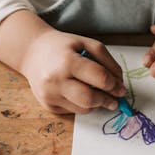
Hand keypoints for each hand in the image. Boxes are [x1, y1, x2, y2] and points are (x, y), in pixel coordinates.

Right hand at [0, 11, 125, 113]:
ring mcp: (50, 95)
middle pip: (91, 99)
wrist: (32, 52)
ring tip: (98, 93)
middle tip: (116, 99)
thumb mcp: (86, 43)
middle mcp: (56, 80)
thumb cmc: (62, 47)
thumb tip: (120, 84)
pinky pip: (73, 111)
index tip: (121, 88)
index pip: (99, 78)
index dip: (114, 85)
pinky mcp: (48, 106)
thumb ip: (107, 62)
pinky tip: (79, 92)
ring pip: (83, 109)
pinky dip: (82, 104)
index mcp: (67, 61)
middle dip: (107, 100)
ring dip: (96, 103)